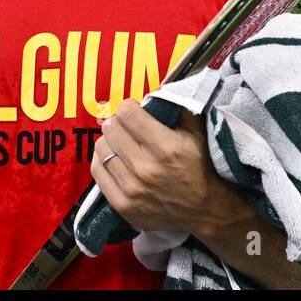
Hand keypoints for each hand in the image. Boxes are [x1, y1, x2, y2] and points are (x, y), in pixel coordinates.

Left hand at [90, 98, 233, 238]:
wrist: (203, 210)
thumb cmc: (199, 168)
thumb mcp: (197, 133)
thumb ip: (178, 108)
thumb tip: (158, 91)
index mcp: (165, 147)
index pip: (127, 113)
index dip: (129, 107)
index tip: (133, 110)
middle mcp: (146, 168)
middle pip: (111, 128)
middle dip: (118, 122)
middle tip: (125, 125)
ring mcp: (132, 189)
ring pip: (102, 148)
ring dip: (109, 140)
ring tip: (120, 141)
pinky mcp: (123, 205)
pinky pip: (97, 171)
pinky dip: (102, 160)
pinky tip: (112, 157)